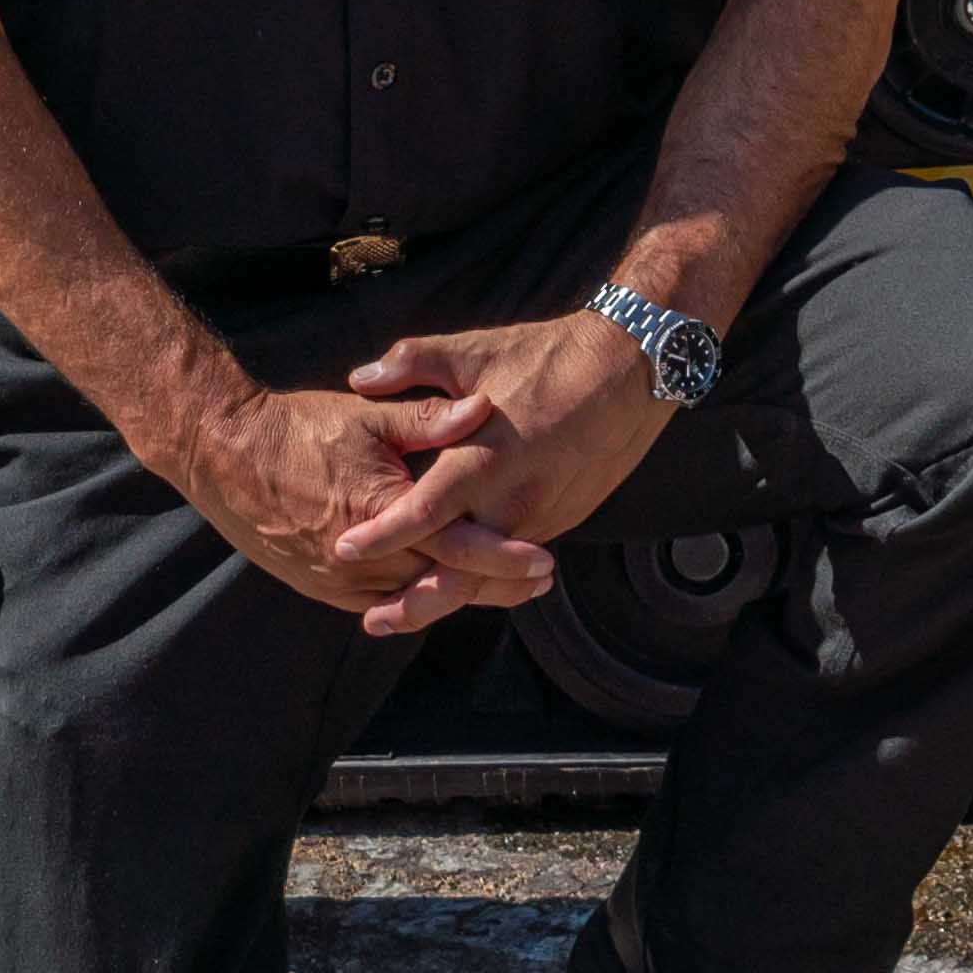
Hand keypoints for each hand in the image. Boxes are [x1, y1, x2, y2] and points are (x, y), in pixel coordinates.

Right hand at [151, 373, 506, 623]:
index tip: (545, 561)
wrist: (225, 455)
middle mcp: (363, 560)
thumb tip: (485, 408)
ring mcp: (340, 581)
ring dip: (458, 595)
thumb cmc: (300, 428)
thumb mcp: (369, 416)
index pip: (459, 548)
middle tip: (540, 581)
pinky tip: (444, 590)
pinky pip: (381, 603)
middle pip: (444, 585)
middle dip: (494, 585)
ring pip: (415, 600)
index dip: (505, 558)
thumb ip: (430, 418)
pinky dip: (416, 598)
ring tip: (505, 589)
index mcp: (383, 514)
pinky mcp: (323, 588)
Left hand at [330, 306, 679, 634]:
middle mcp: (514, 498)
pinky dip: (485, 575)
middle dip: (416, 600)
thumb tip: (359, 378)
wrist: (628, 370)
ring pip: (490, 573)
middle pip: (459, 567)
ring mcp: (542, 515)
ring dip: (450, 595)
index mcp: (484, 458)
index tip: (344, 548)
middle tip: (375, 621)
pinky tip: (458, 583)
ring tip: (405, 614)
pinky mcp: (562, 519)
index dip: (383, 534)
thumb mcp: (474, 352)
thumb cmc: (545, 357)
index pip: (423, 511)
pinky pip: (515, 558)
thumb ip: (412, 365)